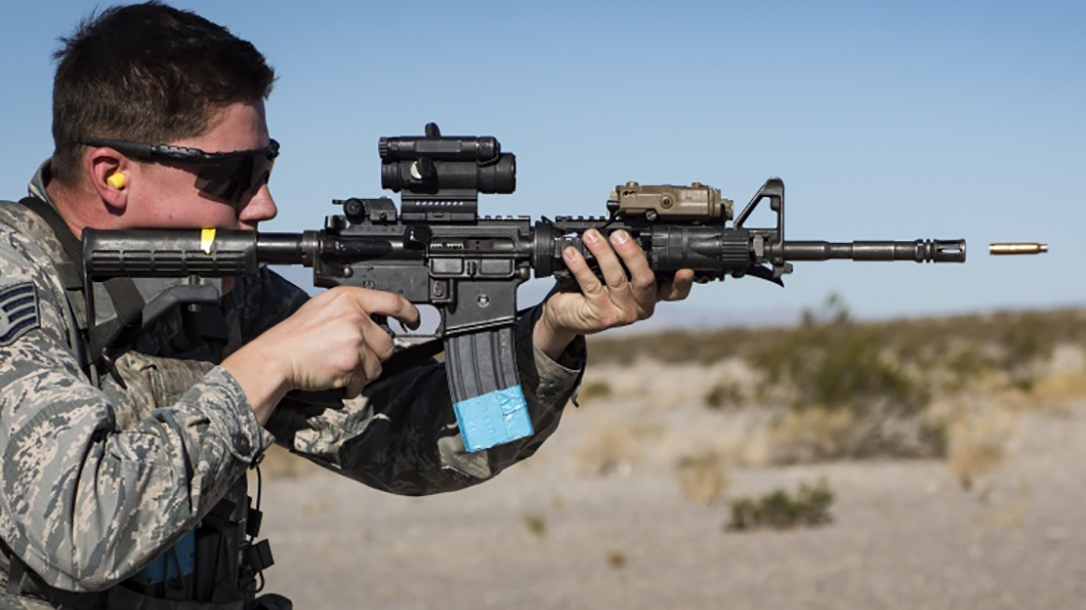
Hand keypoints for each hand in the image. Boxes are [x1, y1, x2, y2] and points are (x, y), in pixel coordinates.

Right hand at [223, 286, 419, 422]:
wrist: (277, 358)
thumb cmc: (296, 336)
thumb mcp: (324, 308)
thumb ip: (351, 309)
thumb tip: (376, 320)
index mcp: (349, 298)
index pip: (393, 301)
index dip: (409, 313)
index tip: (414, 320)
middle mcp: (354, 316)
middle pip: (387, 343)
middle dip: (374, 355)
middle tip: (350, 355)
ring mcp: (354, 339)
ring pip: (377, 365)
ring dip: (361, 372)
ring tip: (338, 365)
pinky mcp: (351, 363)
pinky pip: (363, 381)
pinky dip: (351, 385)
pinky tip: (334, 375)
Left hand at [533, 228, 693, 359]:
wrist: (567, 312)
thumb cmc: (594, 288)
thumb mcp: (616, 272)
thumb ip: (626, 258)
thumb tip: (623, 230)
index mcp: (650, 294)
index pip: (674, 292)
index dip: (683, 282)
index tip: (686, 268)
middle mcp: (640, 306)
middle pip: (645, 280)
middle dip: (632, 254)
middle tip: (619, 235)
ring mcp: (621, 314)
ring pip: (617, 280)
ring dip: (603, 253)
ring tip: (591, 236)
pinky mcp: (600, 316)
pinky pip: (591, 285)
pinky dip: (580, 266)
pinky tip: (572, 253)